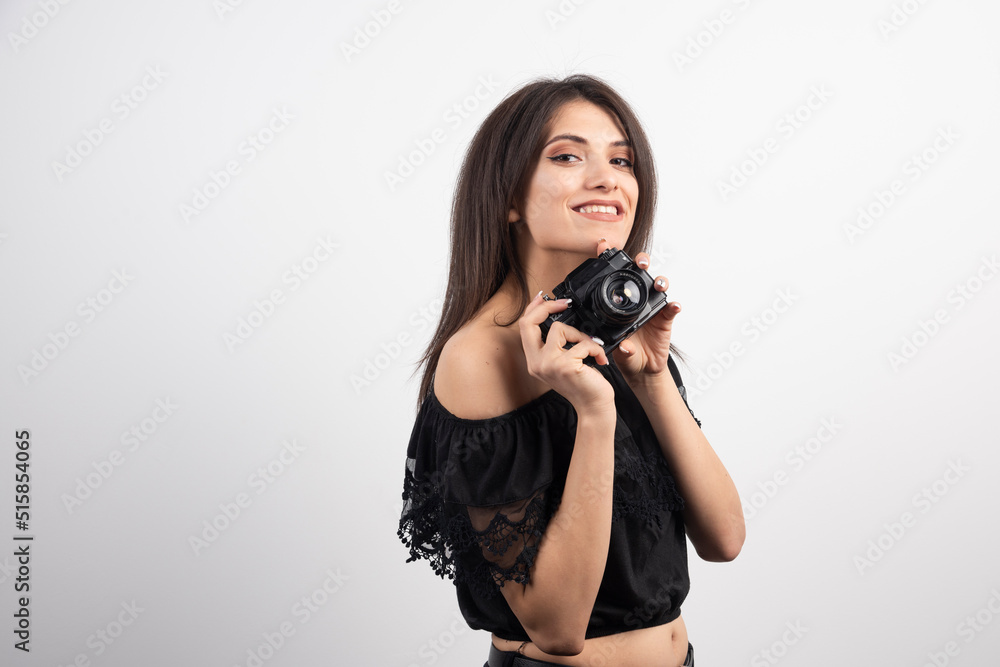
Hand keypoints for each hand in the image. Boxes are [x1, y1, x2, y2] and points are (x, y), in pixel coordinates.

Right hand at [518, 291, 614, 413]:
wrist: (594, 407)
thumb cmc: (582, 384)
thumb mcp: (563, 362)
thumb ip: (556, 344)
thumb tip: (560, 316)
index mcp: (534, 360)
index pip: (524, 327)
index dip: (533, 308)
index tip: (544, 297)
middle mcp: (536, 363)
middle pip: (529, 322)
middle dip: (547, 306)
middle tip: (565, 303)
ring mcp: (548, 364)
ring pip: (560, 329)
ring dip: (581, 335)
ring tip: (591, 348)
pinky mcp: (565, 365)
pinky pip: (582, 342)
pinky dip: (595, 348)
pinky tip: (600, 359)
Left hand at [611, 248, 679, 385]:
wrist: (640, 368)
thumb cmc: (624, 353)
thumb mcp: (613, 347)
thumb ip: (617, 344)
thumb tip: (623, 345)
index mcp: (620, 300)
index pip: (614, 275)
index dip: (610, 258)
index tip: (604, 245)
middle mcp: (637, 299)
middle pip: (641, 273)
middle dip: (642, 262)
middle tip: (640, 263)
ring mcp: (652, 307)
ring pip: (658, 286)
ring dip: (660, 281)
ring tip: (659, 283)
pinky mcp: (665, 319)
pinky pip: (671, 310)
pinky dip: (673, 306)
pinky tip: (674, 306)